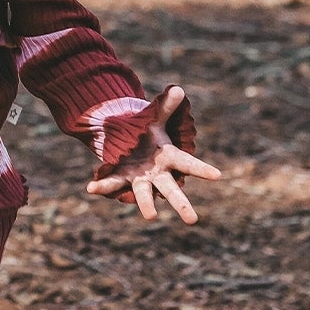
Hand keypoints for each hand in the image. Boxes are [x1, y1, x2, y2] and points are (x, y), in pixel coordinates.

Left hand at [86, 85, 220, 223]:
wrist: (128, 143)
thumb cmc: (147, 133)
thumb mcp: (155, 118)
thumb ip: (165, 107)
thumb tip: (178, 89)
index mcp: (169, 157)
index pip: (188, 164)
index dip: (202, 169)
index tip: (218, 175)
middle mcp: (157, 173)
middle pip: (171, 190)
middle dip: (181, 205)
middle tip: (193, 220)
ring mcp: (139, 179)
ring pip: (145, 194)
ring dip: (146, 204)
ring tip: (151, 216)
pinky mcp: (121, 179)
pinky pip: (112, 184)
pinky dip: (102, 186)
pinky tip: (91, 187)